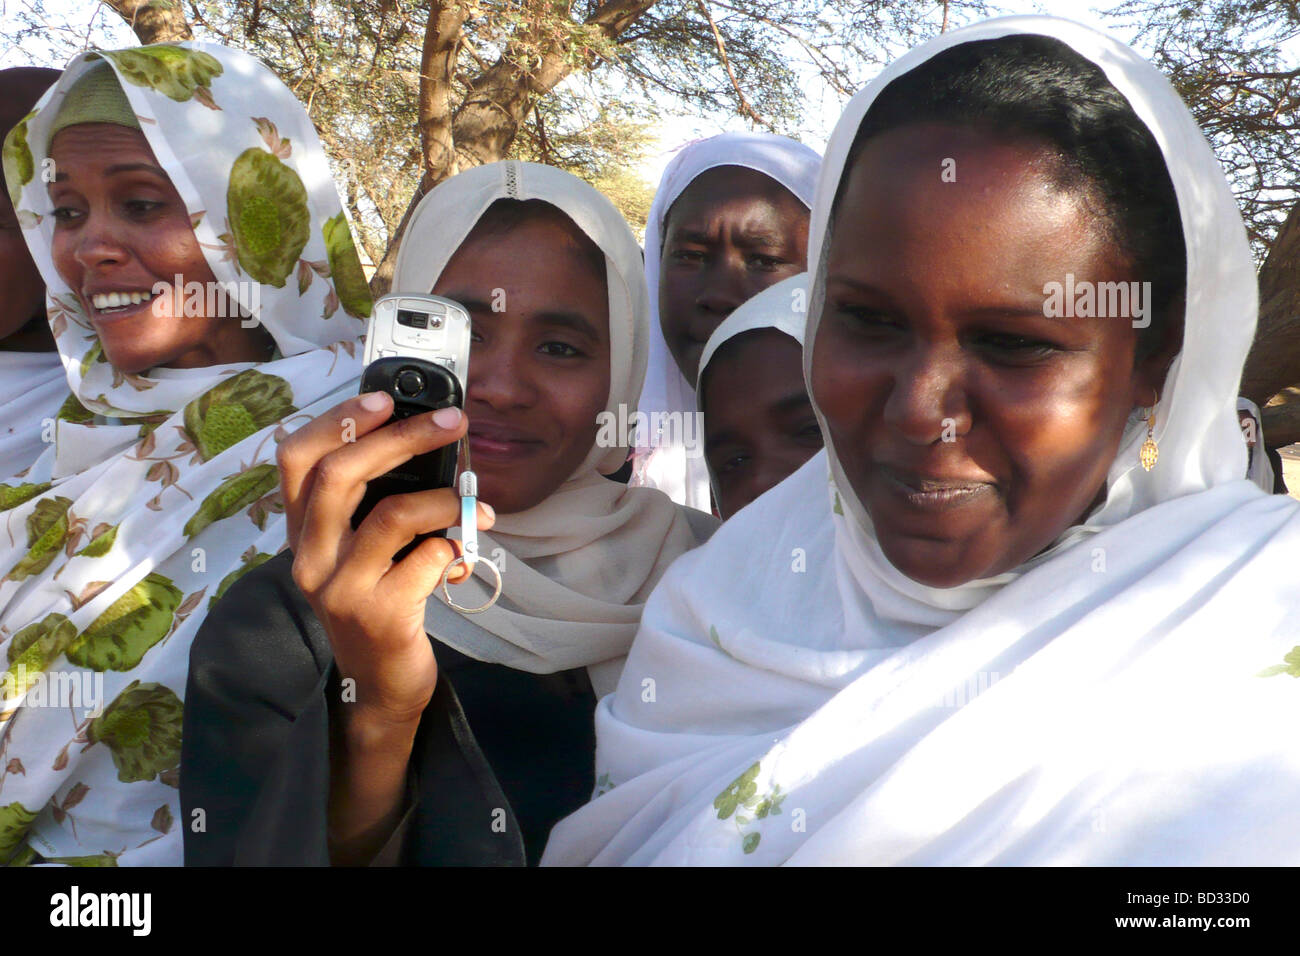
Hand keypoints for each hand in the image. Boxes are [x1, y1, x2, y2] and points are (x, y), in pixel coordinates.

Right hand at [277, 392, 494, 727]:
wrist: (380, 684)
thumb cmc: (379, 601)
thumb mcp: (362, 550)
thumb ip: (375, 504)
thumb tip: (429, 442)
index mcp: (303, 531)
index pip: (296, 459)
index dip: (336, 421)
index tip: (383, 399)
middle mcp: (311, 557)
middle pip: (341, 474)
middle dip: (402, 439)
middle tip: (450, 424)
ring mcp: (341, 588)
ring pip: (392, 515)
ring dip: (444, 499)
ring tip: (473, 506)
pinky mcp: (379, 615)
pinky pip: (426, 559)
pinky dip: (453, 548)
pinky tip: (461, 556)